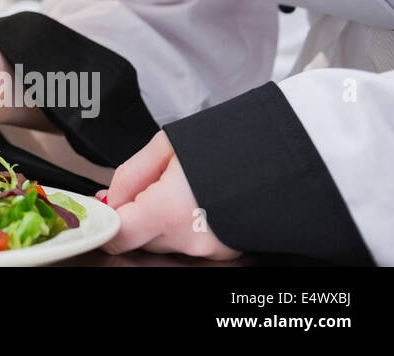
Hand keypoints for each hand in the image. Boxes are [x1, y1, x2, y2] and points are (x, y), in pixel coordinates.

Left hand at [99, 130, 240, 259]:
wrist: (288, 154)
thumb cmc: (232, 143)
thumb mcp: (166, 145)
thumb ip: (131, 175)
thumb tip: (112, 198)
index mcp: (169, 211)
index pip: (117, 235)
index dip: (106, 218)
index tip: (104, 204)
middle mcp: (189, 238)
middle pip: (140, 236)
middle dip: (139, 211)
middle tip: (158, 180)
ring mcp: (210, 249)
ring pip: (166, 238)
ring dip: (166, 218)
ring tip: (189, 185)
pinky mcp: (227, 250)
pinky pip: (193, 239)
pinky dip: (191, 222)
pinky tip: (205, 198)